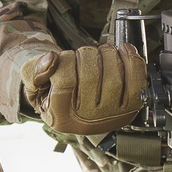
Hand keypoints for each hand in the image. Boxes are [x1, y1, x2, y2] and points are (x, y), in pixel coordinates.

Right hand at [21, 44, 147, 135]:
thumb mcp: (35, 85)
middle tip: (83, 54)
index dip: (65, 60)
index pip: (65, 80)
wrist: (76, 109)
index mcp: (60, 116)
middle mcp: (87, 121)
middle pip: (92, 77)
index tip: (63, 58)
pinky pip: (137, 82)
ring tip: (100, 53)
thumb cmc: (54, 94)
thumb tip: (51, 58)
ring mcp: (111, 116)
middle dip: (86, 54)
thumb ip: (36, 71)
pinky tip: (123, 51)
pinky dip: (132, 60)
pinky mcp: (130, 108)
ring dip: (107, 54)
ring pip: (114, 77)